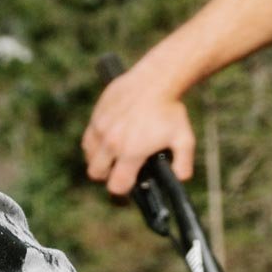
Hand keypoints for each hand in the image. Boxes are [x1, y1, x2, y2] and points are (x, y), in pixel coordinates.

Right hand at [83, 66, 195, 198]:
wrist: (155, 80)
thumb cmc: (170, 110)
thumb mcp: (184, 140)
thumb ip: (183, 165)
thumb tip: (180, 181)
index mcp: (131, 152)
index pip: (116, 186)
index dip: (122, 191)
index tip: (129, 186)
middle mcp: (111, 142)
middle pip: (96, 174)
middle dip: (108, 177)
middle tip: (120, 171)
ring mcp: (101, 128)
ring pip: (89, 157)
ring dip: (99, 161)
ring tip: (114, 156)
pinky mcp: (96, 116)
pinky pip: (88, 139)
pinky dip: (94, 145)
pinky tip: (107, 141)